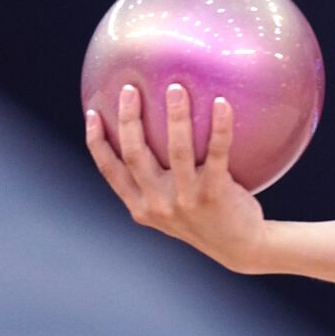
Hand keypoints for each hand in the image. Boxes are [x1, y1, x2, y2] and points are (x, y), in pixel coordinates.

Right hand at [85, 83, 265, 271]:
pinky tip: (223, 103)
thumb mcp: (172, 208)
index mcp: (142, 207)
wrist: (242, 247)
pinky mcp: (215, 194)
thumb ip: (157, 184)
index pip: (110, 171)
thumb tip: (150, 136)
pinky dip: (220, 126)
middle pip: (135, 154)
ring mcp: (187, 199)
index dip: (97, 142)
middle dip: (129, 119)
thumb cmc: (207, 219)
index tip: (92, 114)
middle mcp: (159, 203)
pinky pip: (217, 153)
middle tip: (131, 89)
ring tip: (175, 87)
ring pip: (176, 150)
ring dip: (174, 115)